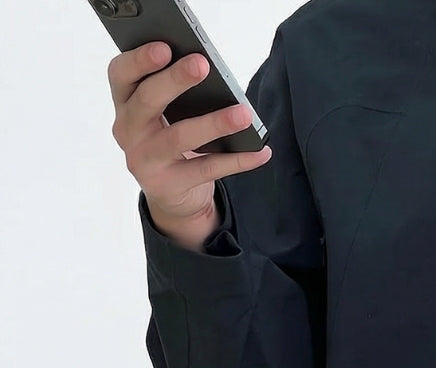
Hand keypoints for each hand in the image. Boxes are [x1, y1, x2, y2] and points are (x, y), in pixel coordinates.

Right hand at [107, 42, 271, 248]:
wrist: (172, 198)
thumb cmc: (170, 145)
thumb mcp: (164, 118)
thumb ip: (174, 96)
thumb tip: (209, 72)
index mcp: (125, 104)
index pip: (120, 74)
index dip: (139, 60)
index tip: (164, 47)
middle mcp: (128, 131)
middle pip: (147, 101)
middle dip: (175, 80)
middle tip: (202, 65)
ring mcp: (145, 160)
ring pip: (179, 137)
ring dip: (214, 123)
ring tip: (243, 114)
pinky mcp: (168, 185)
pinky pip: (207, 169)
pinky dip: (238, 160)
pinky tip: (261, 152)